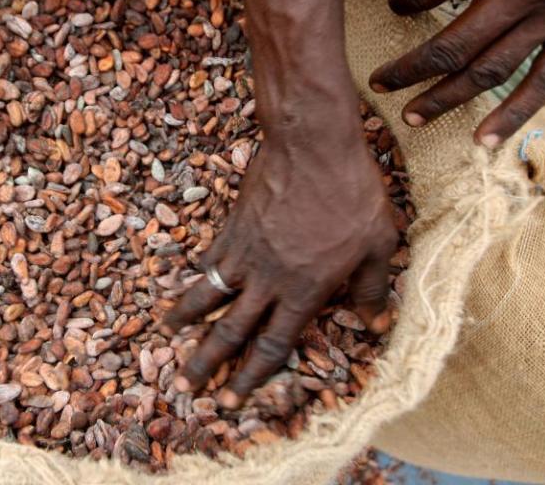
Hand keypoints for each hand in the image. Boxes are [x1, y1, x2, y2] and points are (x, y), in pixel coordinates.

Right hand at [163, 106, 395, 407]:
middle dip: (207, 363)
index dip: (250, 377)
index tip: (232, 399)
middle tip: (186, 388)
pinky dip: (197, 276)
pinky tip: (190, 282)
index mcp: (304, 291)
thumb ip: (372, 289)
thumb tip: (378, 326)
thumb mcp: (378, 244)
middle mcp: (267, 280)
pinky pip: (210, 259)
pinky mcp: (232, 226)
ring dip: (185, 320)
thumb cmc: (352, 194)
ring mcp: (244, 253)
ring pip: (207, 295)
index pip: (272, 346)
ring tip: (166, 338)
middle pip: (230, 331)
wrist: (313, 146)